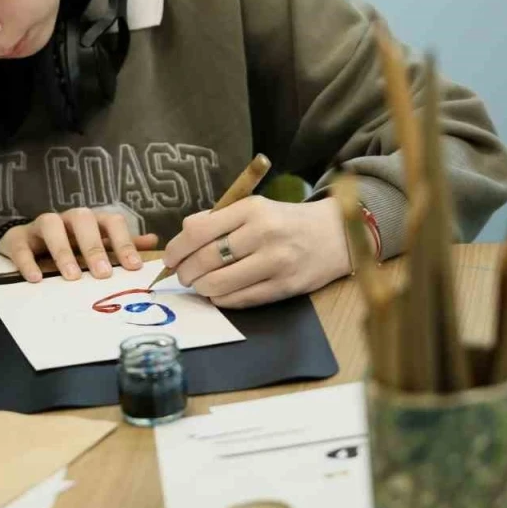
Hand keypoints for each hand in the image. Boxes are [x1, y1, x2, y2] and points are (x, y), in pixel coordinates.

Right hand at [0, 209, 158, 282]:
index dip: (124, 242)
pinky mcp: (18, 238)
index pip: (111, 222)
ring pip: (51, 225)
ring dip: (63, 250)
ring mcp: (41, 226)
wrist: (25, 244)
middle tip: (102, 274)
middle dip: (94, 246)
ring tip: (71, 276)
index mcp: (90, 221)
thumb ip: (121, 245)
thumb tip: (153, 242)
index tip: (134, 267)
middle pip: (83, 219)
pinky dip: (28, 261)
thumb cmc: (67, 245)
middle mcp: (67, 219)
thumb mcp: (96, 245)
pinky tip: (36, 279)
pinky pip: (22, 246)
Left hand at [162, 196, 351, 308]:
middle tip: (182, 275)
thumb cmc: (286, 221)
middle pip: (205, 259)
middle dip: (185, 272)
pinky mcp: (285, 287)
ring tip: (199, 284)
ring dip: (201, 288)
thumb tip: (183, 234)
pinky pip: (240, 299)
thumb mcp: (254, 208)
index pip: (198, 230)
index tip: (169, 258)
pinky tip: (218, 294)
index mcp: (251, 209)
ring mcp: (275, 262)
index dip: (176, 248)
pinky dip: (221, 299)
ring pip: (220, 283)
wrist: (336, 235)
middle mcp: (262, 234)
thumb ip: (218, 219)